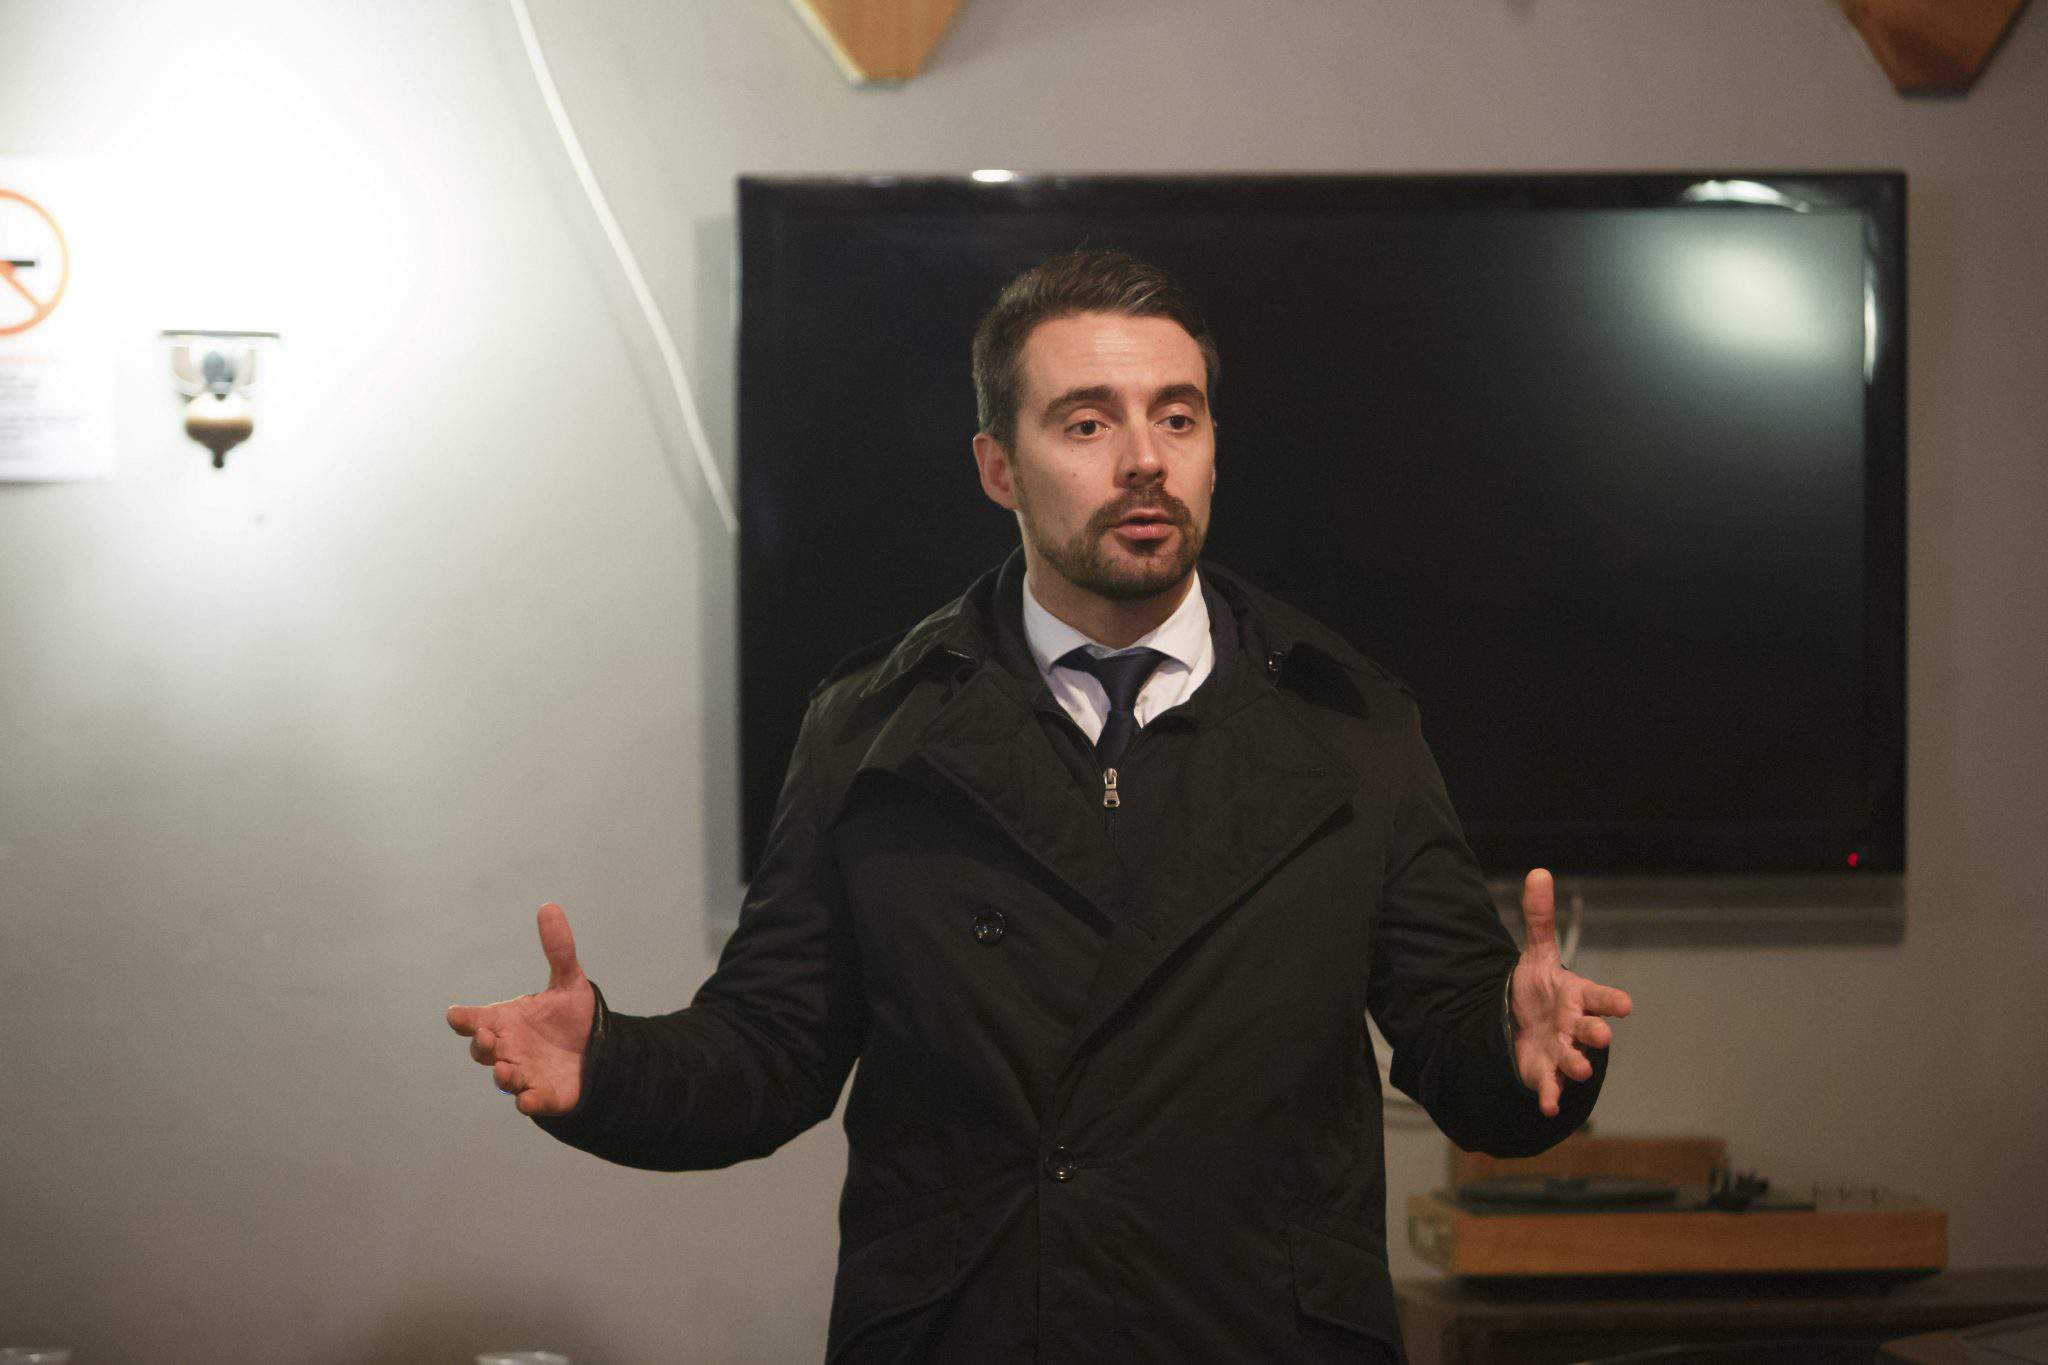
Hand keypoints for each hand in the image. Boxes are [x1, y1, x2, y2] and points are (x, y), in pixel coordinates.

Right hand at [446, 902, 595, 1116]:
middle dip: (482, 1046)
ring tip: (507, 1070)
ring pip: (503, 1078)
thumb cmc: (570, 1018)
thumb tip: (549, 905)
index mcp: (505, 1020)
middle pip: (482, 1050)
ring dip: (502, 1075)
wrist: (597, 1051)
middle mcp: (508, 1048)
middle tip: (490, 1037)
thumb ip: (558, 948)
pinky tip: (528, 1099)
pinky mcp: (543, 1095)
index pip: (474, 1020)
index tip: (457, 1015)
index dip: (463, 1019)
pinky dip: (528, 1102)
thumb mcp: (568, 981)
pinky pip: (530, 1102)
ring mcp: (523, 1073)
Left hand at [1510, 869, 1632, 1116]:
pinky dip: (1550, 1095)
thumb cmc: (1539, 989)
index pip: (1599, 996)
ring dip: (1577, 1065)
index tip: (1625, 1005)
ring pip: (1574, 1059)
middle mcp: (1574, 1025)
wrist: (1522, 1023)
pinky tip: (1548, 1106)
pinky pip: (1549, 1086)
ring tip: (1581, 1070)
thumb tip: (1538, 871)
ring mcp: (1562, 1050)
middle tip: (1602, 1037)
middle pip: (1591, 1029)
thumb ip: (1539, 917)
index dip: (1611, 1001)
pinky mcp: (1544, 1071)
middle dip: (1597, 1033)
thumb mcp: (1536, 952)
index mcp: (1576, 995)